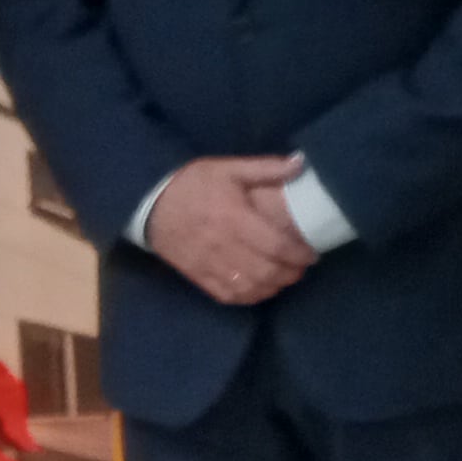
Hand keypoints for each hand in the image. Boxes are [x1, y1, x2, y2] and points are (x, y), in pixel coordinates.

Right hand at [145, 155, 320, 307]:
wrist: (149, 204)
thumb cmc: (193, 184)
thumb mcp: (228, 168)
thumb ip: (266, 168)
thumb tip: (300, 164)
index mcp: (234, 218)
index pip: (276, 245)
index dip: (298, 254)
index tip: (311, 254)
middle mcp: (223, 245)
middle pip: (266, 271)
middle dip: (290, 273)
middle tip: (301, 267)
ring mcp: (209, 264)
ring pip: (249, 287)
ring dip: (273, 286)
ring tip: (284, 277)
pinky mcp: (198, 276)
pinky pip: (228, 295)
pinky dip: (249, 297)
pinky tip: (260, 288)